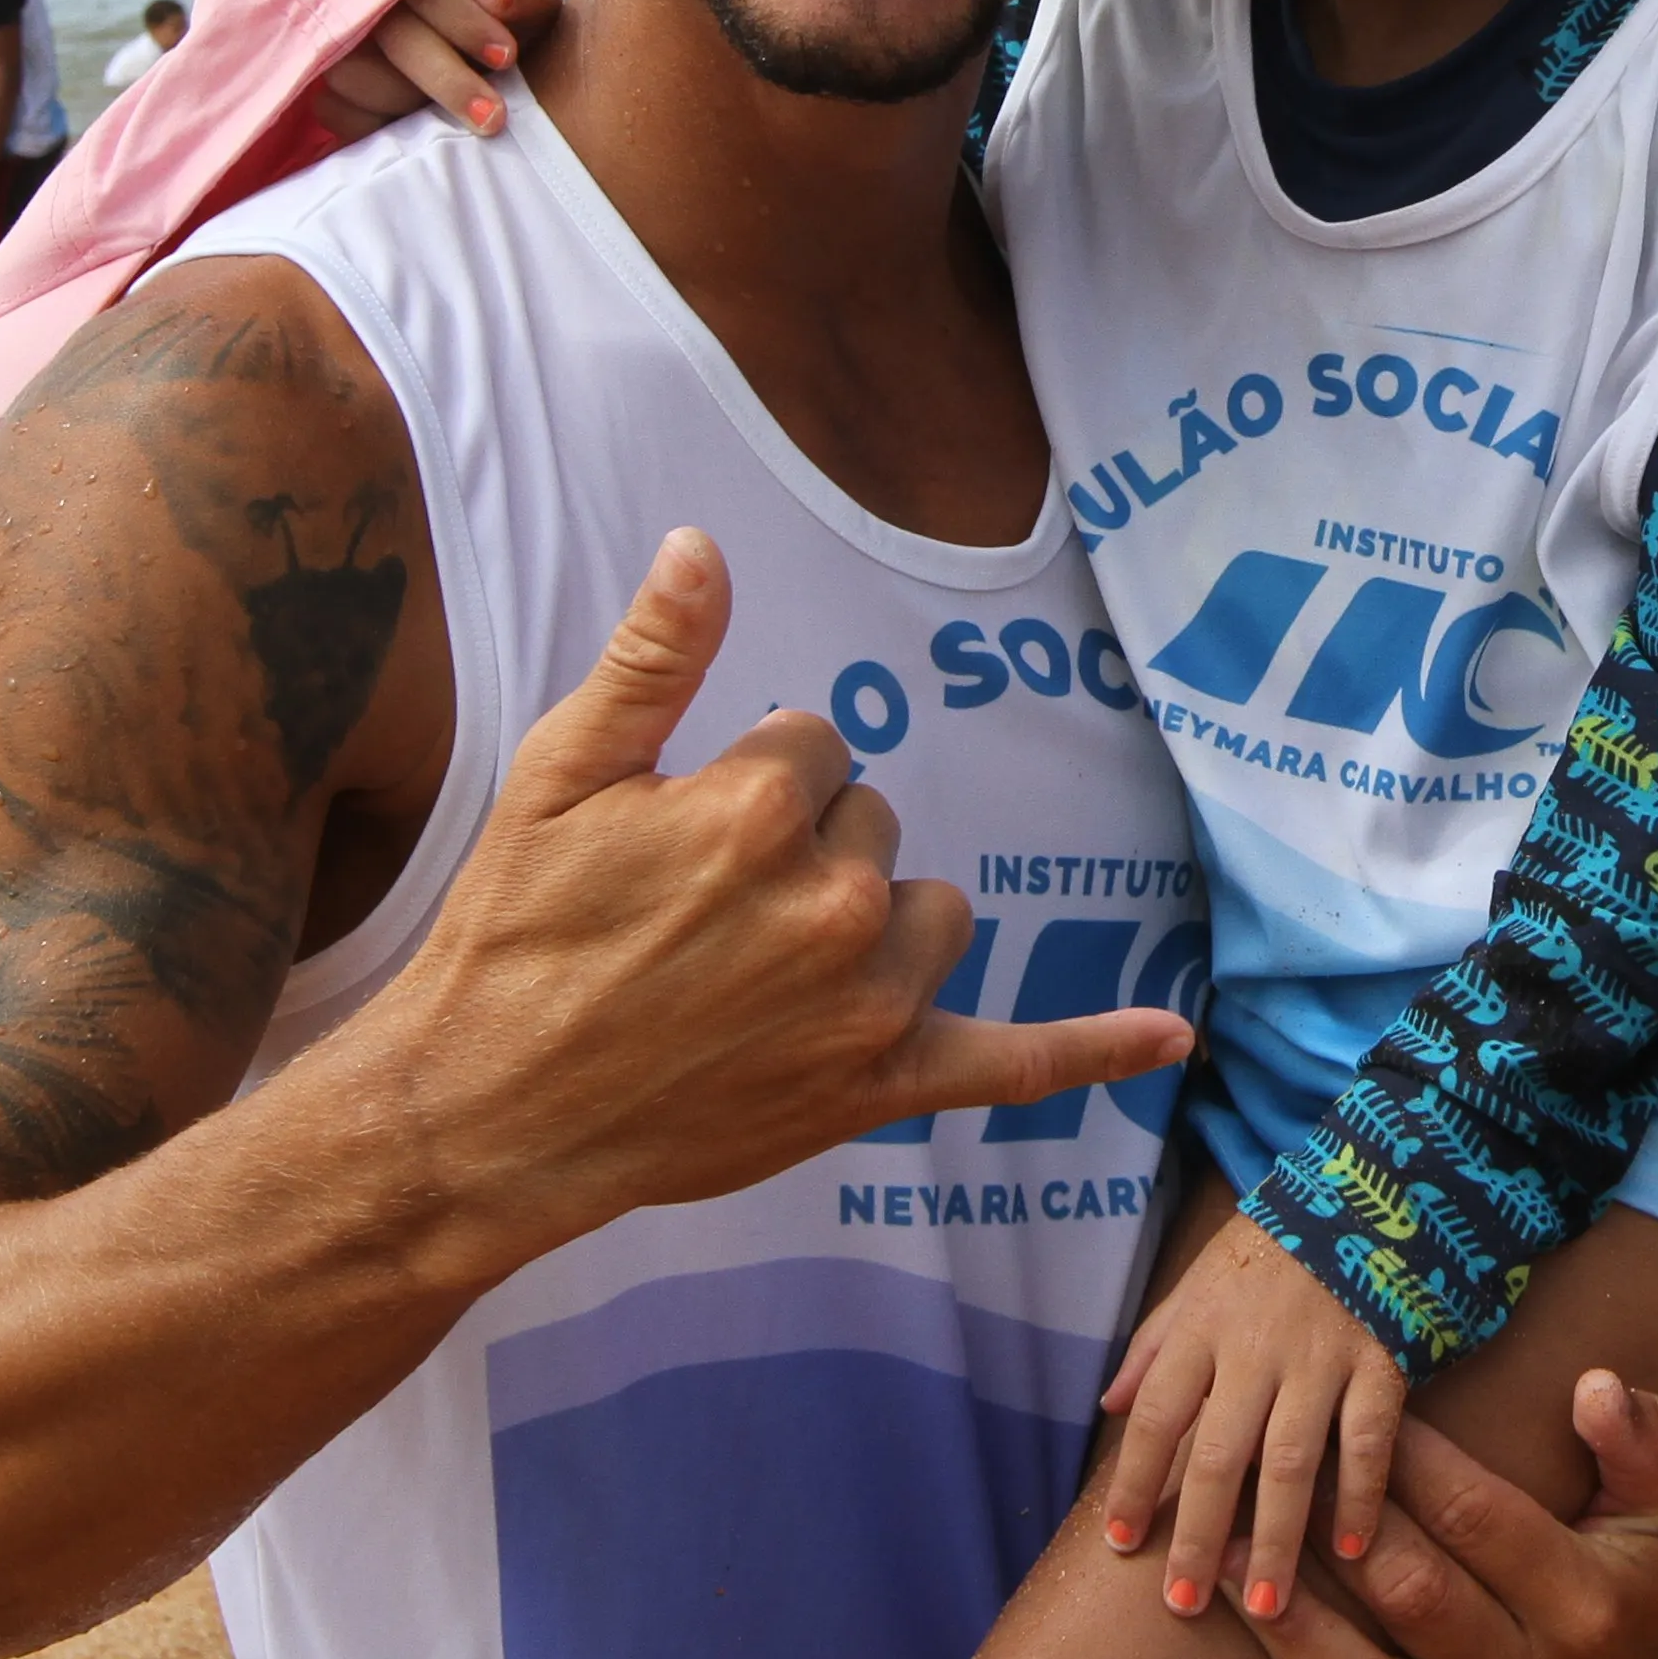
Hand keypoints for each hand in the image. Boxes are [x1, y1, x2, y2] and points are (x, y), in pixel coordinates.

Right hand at [316, 0, 563, 143]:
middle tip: (494, 117)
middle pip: (391, 34)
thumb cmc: (512, 31)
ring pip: (355, 73)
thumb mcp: (532, 7)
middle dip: (448, 80)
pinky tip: (412, 130)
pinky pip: (336, 109)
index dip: (463, 21)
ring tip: (454, 119)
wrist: (493, 69)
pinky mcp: (326, 86)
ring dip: (411, 103)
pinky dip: (375, 124)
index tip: (508, 57)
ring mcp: (341, 40)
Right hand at [327, 530, 1191, 1255]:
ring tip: (761, 974)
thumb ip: (654, 658)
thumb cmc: (512, 939)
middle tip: (697, 919)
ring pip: (930, 910)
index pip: (813, 744)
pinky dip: (1092, 1051)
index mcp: (758, 811)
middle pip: (872, 822)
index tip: (675, 842)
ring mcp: (868, 1003)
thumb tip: (702, 544)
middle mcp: (833, 903)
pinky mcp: (881, 1086)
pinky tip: (1172, 1042)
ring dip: (874, 927)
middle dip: (804, 851)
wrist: (484, 1114)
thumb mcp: (561, 776)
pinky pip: (1014, 1065)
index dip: (745, 783)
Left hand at [1094, 1214, 1405, 1621]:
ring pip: (1291, 1461)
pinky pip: (1370, 1439)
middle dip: (1197, 1536)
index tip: (1120, 1545)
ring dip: (1274, 1538)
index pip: (1156, 1418)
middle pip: (1218, 1456)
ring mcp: (1322, 1358)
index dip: (1134, 1484)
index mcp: (1203, 1329)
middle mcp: (1256, 1349)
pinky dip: (1361, 1496)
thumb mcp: (1201, 1278)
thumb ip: (1155, 1343)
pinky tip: (1349, 1550)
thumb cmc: (1273, 1244)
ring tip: (1264, 1605)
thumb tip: (1110, 1405)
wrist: (1367, 1189)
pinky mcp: (1382, 1360)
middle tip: (1181, 1606)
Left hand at [1237, 1367, 1657, 1658]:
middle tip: (1270, 1465)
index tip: (1355, 1406)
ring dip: (1292, 1631)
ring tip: (1218, 1567)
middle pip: (1413, 1599)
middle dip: (1334, 1529)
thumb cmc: (1644, 1560)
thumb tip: (1596, 1388)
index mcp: (1584, 1606)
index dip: (1410, 1461)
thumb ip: (1643, 1441)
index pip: (1477, 1520)